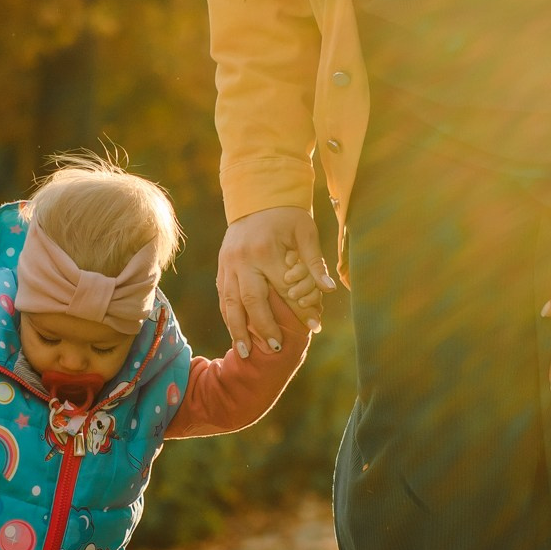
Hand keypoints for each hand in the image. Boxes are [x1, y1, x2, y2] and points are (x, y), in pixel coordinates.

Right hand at [217, 206, 332, 356]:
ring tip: (244, 353)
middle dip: (263, 328)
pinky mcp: (221, 267)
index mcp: (264, 251)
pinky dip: (229, 317)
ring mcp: (227, 264)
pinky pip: (223, 297)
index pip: (284, 290)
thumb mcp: (306, 232)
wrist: (258, 196)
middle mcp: (242, 260)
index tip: (314, 329)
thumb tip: (329, 289)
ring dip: (237, 330)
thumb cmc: (287, 215)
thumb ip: (315, 262)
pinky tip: (235, 333)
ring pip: (230, 303)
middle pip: (251, 301)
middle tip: (275, 349)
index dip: (300, 311)